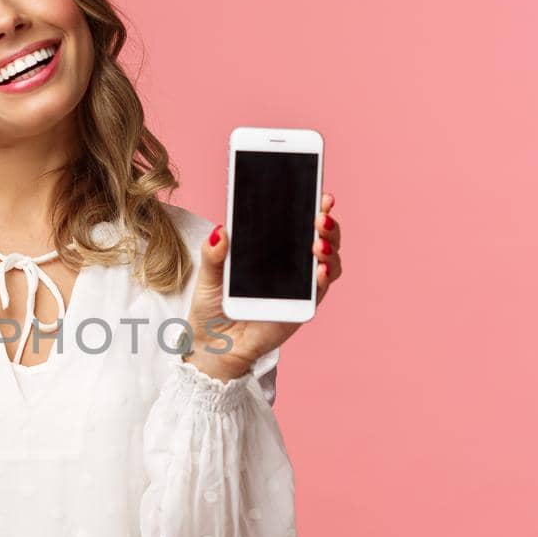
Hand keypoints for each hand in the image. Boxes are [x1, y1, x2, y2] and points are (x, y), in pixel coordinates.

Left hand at [182, 192, 342, 380]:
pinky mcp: (301, 309)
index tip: (318, 191)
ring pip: (327, 262)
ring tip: (317, 243)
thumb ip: (214, 255)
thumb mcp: (208, 276)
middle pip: (320, 238)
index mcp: (271, 249)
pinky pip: (319, 292)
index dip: (311, 205)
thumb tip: (220, 231)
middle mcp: (291, 265)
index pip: (297, 222)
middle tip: (320, 215)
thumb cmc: (212, 307)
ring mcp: (299, 287)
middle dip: (326, 223)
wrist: (211, 345)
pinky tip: (319, 270)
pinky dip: (323, 279)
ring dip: (329, 248)